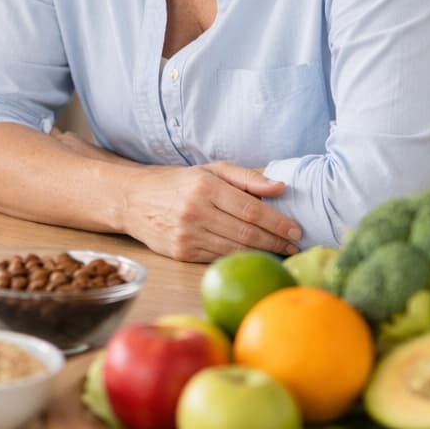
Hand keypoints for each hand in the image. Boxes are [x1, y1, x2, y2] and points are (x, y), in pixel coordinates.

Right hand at [118, 162, 301, 261]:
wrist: (133, 199)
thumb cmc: (177, 183)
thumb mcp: (210, 170)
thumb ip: (246, 177)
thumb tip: (280, 187)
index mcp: (205, 187)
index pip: (251, 209)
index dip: (278, 222)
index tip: (296, 230)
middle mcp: (195, 211)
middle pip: (247, 232)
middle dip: (276, 241)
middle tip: (294, 245)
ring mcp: (187, 235)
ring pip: (235, 249)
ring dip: (262, 253)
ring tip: (280, 252)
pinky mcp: (181, 253)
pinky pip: (218, 258)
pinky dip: (239, 258)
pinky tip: (253, 256)